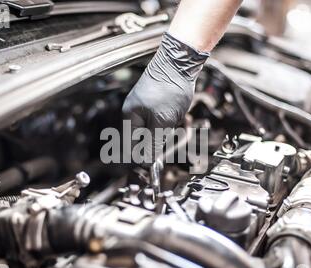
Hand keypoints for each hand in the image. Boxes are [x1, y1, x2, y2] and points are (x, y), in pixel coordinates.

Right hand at [122, 32, 208, 164]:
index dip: (144, 156)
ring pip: (156, 129)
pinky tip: (178, 111)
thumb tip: (145, 162)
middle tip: (172, 130)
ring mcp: (144, 105)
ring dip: (169, 128)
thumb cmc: (169, 88)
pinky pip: (162, 119)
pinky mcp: (155, 101)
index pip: (132, 146)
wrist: (179, 62)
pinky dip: (172, 118)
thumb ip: (153, 143)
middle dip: (160, 138)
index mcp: (130, 117)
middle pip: (145, 138)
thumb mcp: (162, 122)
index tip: (157, 163)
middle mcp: (134, 111)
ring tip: (176, 116)